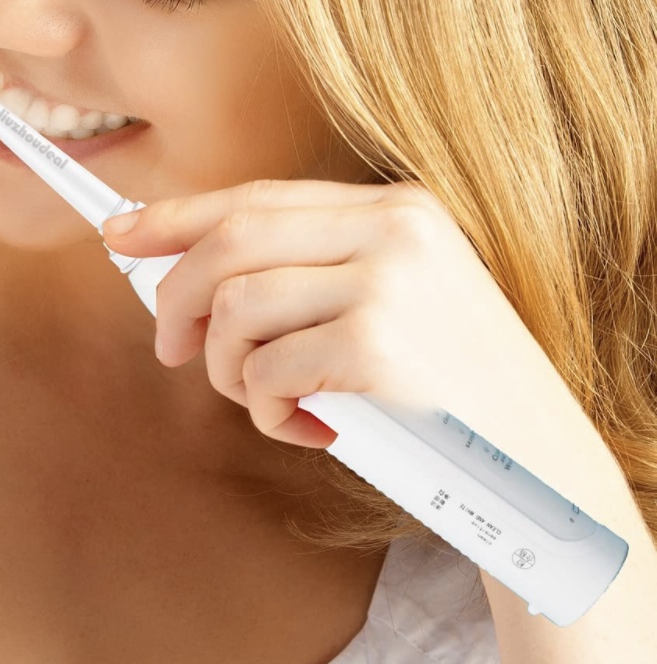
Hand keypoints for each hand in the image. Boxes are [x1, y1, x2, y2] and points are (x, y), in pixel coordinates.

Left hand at [101, 177, 586, 451]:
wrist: (543, 466)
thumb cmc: (446, 388)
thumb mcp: (387, 301)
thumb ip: (301, 274)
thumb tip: (179, 269)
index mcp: (394, 207)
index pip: (258, 196)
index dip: (177, 215)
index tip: (120, 232)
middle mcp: (392, 228)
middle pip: (230, 241)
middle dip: (177, 298)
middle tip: (171, 349)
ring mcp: (387, 283)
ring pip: (234, 307)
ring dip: (227, 369)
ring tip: (264, 400)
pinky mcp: (377, 345)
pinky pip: (265, 371)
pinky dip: (265, 411)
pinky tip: (305, 428)